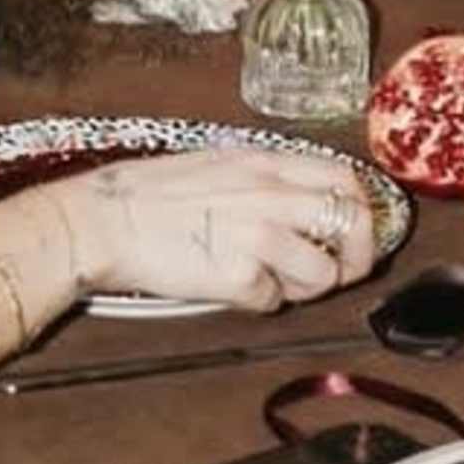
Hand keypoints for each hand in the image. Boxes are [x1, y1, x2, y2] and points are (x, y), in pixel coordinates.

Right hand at [57, 145, 385, 317]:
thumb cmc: (147, 195)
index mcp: (265, 162)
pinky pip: (273, 301)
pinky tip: (232, 286)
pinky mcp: (238, 276)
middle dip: (357, 256)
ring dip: (305, 286)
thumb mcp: (216, 162)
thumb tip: (301, 199)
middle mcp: (270, 194)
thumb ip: (264, 177)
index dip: (361, 208)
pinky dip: (258, 301)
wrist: (102, 221)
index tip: (355, 229)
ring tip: (272, 281)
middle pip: (353, 224)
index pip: (345, 177)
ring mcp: (257, 235)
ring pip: (323, 272)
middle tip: (340, 270)